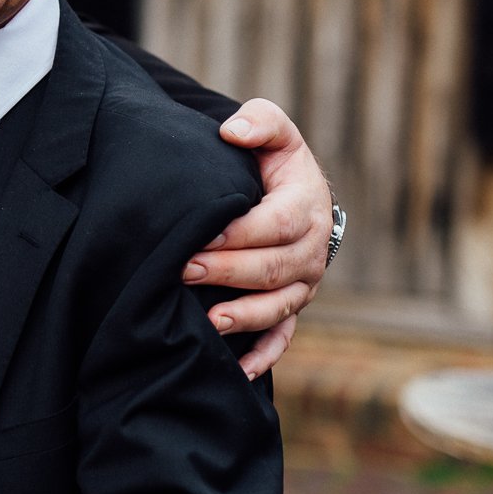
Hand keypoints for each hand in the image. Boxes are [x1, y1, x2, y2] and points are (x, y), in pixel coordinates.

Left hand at [184, 97, 331, 379]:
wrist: (296, 195)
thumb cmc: (275, 163)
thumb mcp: (275, 133)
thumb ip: (259, 122)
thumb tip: (234, 130)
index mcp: (304, 209)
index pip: (273, 225)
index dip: (238, 233)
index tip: (200, 234)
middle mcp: (309, 252)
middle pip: (270, 268)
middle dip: (226, 272)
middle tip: (183, 270)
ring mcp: (302, 285)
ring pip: (277, 307)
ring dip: (243, 317)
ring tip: (208, 322)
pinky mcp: (291, 306)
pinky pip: (282, 338)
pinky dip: (262, 356)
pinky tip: (236, 371)